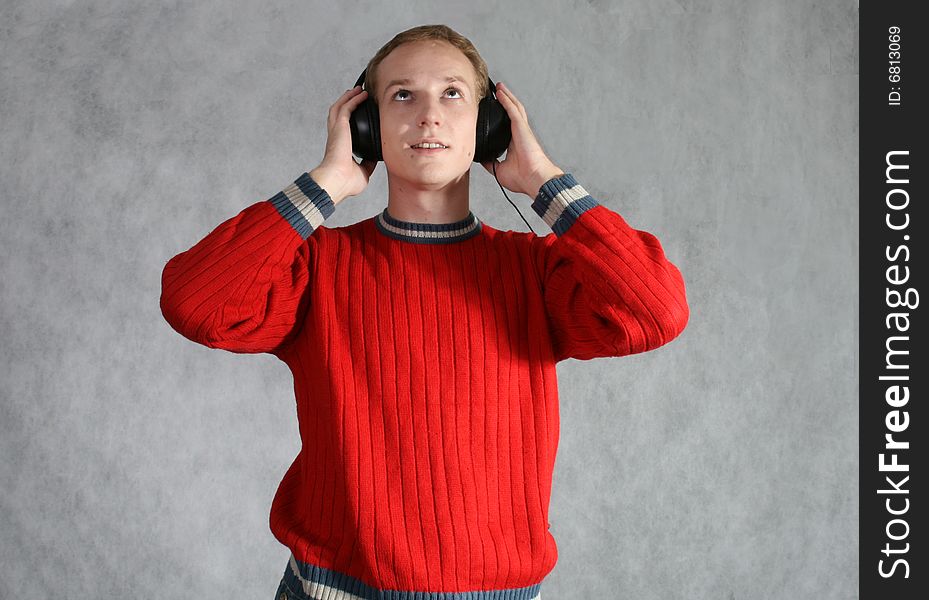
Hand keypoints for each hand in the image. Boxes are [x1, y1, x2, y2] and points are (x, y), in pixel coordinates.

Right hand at [310, 86, 376, 204]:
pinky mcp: (339, 127)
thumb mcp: (363, 173)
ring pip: (339, 107)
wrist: (337, 181)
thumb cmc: (346, 183)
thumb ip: (368, 164)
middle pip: (338, 114)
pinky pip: (346, 107)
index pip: (344, 130)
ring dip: (348, 97)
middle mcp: (336, 137)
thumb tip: (376, 158)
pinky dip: (353, 99)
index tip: (359, 115)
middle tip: (355, 95)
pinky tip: (362, 94)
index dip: (350, 121)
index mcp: (340, 148)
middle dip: (346, 103)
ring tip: (357, 90)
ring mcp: (336, 131)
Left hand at [480, 82, 563, 197]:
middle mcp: (520, 134)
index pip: (507, 126)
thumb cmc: (522, 178)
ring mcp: (522, 130)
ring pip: (514, 107)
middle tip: (497, 92)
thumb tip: (482, 159)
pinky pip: (513, 109)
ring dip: (507, 96)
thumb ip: (491, 163)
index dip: (502, 117)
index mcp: (515, 144)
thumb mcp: (500, 170)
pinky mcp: (521, 127)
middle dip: (506, 101)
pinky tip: (500, 92)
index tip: (494, 111)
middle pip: (512, 113)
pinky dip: (506, 100)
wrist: (533, 179)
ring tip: (499, 87)